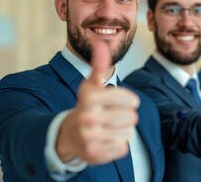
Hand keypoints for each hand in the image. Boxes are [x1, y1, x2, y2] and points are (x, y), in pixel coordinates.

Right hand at [56, 40, 138, 164]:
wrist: (69, 134)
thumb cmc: (86, 106)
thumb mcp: (90, 86)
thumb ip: (99, 67)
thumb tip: (102, 45)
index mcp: (90, 99)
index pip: (130, 100)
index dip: (131, 101)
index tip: (128, 102)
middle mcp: (87, 118)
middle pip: (131, 118)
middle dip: (127, 116)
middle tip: (116, 116)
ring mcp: (89, 138)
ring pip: (128, 133)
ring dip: (123, 130)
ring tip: (111, 127)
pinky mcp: (93, 154)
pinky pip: (122, 148)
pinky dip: (118, 144)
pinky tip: (107, 139)